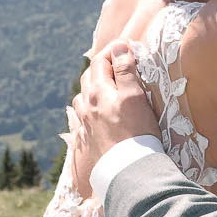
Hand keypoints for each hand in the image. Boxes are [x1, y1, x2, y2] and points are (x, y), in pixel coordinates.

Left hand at [68, 41, 158, 198]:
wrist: (127, 170)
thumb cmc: (137, 131)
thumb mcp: (135, 96)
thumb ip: (125, 70)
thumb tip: (119, 46)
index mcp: (98, 91)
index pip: (100, 61)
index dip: (112, 51)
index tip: (125, 47)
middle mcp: (86, 106)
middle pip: (88, 78)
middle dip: (101, 67)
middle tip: (117, 64)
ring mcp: (84, 124)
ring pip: (81, 99)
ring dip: (92, 89)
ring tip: (105, 89)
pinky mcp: (85, 141)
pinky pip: (79, 120)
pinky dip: (85, 111)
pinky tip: (91, 115)